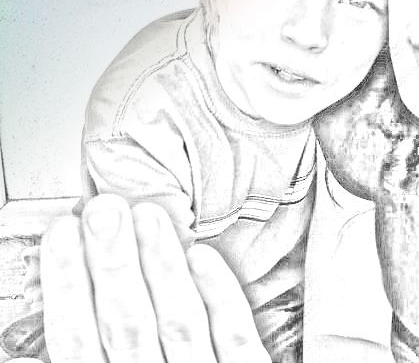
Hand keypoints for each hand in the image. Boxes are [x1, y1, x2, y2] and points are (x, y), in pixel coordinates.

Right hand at [39, 194, 270, 362]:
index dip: (67, 288)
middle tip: (103, 211)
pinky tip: (202, 257)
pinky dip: (220, 297)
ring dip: (161, 267)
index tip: (61, 236)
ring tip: (147, 217)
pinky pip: (238, 342)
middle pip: (128, 327)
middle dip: (112, 264)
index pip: (79, 347)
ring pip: (181, 325)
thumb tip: (41, 337)